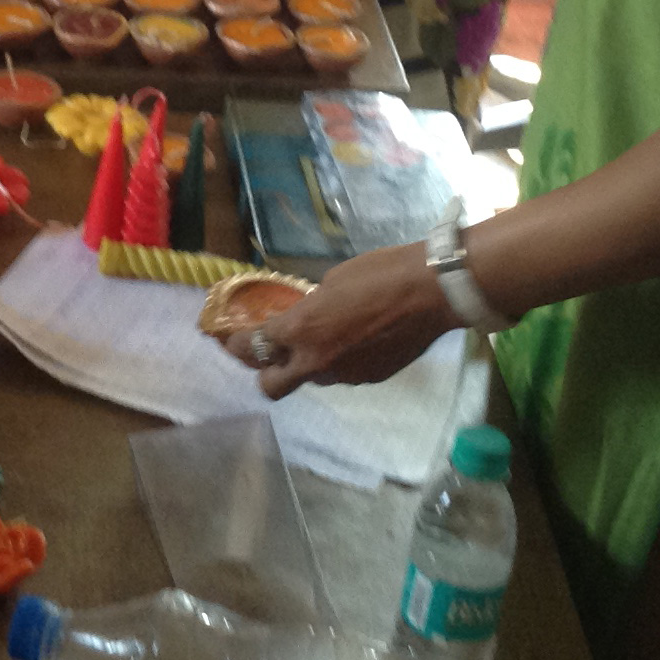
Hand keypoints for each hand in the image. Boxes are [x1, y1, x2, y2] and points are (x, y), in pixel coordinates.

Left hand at [228, 242, 458, 397]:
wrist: (432, 292)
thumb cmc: (380, 273)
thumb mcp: (332, 281)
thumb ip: (310, 306)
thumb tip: (304, 316)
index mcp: (301, 330)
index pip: (253, 346)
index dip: (234, 343)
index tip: (227, 337)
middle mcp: (317, 361)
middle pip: (271, 386)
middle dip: (262, 371)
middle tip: (266, 351)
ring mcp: (344, 375)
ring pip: (309, 379)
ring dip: (305, 364)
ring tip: (321, 337)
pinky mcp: (369, 379)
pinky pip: (341, 374)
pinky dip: (338, 361)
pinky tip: (354, 339)